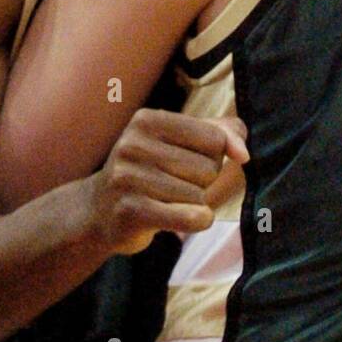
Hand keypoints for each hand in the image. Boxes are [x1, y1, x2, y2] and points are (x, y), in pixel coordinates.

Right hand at [81, 108, 249, 256]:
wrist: (98, 212)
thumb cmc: (152, 172)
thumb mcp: (181, 142)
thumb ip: (222, 133)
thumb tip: (243, 154)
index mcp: (148, 119)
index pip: (215, 138)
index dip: (212, 157)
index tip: (185, 162)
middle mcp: (133, 143)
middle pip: (209, 168)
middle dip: (201, 183)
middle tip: (171, 186)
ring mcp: (128, 178)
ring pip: (201, 196)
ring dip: (194, 204)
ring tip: (166, 201)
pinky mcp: (131, 211)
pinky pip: (191, 217)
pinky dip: (197, 221)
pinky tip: (178, 218)